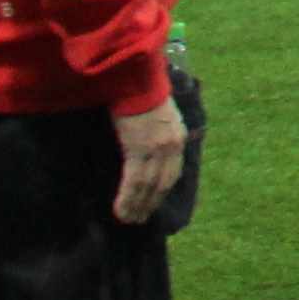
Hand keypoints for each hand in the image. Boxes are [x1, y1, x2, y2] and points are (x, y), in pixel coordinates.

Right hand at [108, 93, 185, 222]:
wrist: (136, 79)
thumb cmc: (143, 94)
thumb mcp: (160, 116)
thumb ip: (158, 134)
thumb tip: (149, 150)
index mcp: (178, 138)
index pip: (172, 173)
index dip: (161, 192)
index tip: (152, 206)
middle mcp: (171, 145)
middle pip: (162, 184)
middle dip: (150, 204)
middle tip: (138, 220)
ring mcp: (157, 148)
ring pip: (147, 186)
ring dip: (136, 206)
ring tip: (127, 220)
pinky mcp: (140, 148)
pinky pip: (134, 181)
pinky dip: (127, 198)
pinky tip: (120, 210)